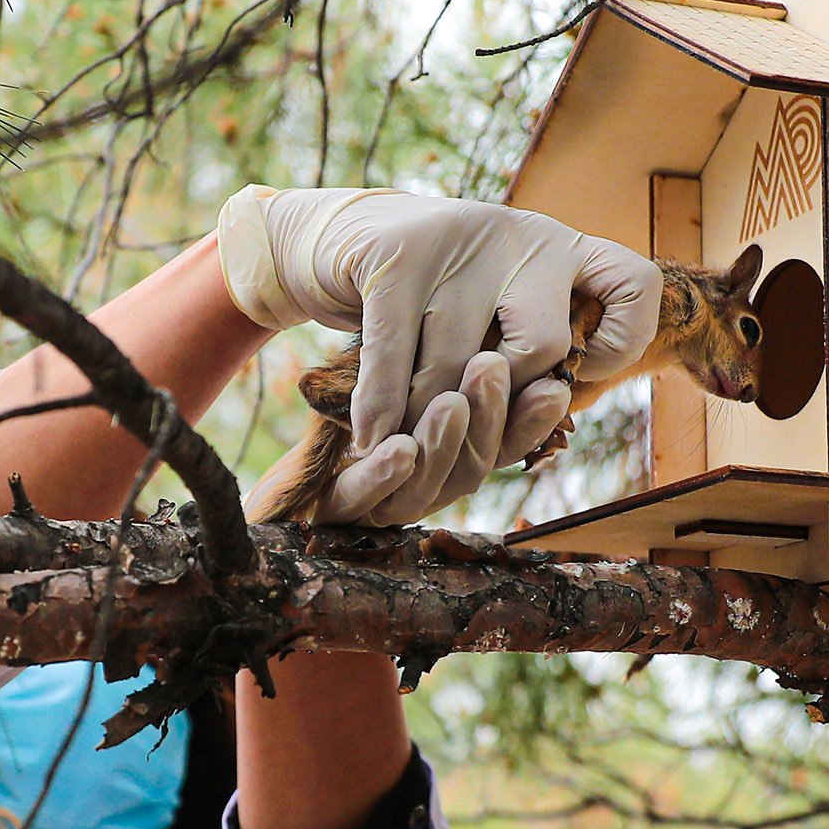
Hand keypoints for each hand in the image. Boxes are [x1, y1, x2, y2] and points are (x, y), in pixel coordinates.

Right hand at [218, 186, 661, 450]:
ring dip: (430, 419)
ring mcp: (460, 238)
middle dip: (501, 406)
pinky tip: (374, 436)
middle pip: (544, 345)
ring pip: (461, 360)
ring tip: (411, 453)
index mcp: (561, 251)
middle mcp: (524, 236)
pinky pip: (397, 350)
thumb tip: (553, 411)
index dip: (621, 344)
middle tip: (466, 429)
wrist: (342, 238)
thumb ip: (528, 353)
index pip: (634, 284)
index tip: (566, 383)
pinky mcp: (396, 253)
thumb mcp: (494, 311)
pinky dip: (384, 404)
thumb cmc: (433, 299)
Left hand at [260, 352, 573, 526]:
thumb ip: (467, 344)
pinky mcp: (333, 512)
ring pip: (434, 486)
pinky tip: (398, 447)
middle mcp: (428, 483)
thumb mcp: (411, 339)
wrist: (273, 369)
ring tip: (452, 399)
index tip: (556, 383)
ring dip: (446, 443)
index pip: (513, 440)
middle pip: (481, 464)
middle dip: (493, 417)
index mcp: (455, 447)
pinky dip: (385, 476)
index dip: (535, 420)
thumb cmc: (353, 352)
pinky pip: (365, 502)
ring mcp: (384, 504)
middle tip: (495, 368)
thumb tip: (541, 316)